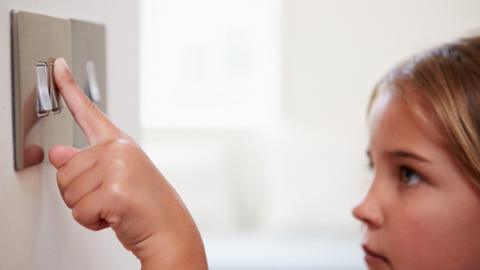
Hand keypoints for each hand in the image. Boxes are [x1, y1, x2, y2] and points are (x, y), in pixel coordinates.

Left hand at [48, 58, 207, 269]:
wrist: (170, 230)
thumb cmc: (146, 206)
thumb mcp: (114, 179)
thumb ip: (86, 164)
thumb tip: (57, 153)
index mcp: (119, 144)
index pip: (89, 112)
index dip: (69, 87)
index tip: (58, 66)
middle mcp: (118, 150)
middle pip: (65, 170)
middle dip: (80, 194)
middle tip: (109, 199)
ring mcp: (118, 168)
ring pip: (68, 192)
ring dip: (86, 209)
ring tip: (114, 207)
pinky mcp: (115, 190)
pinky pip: (79, 211)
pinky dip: (92, 223)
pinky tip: (115, 217)